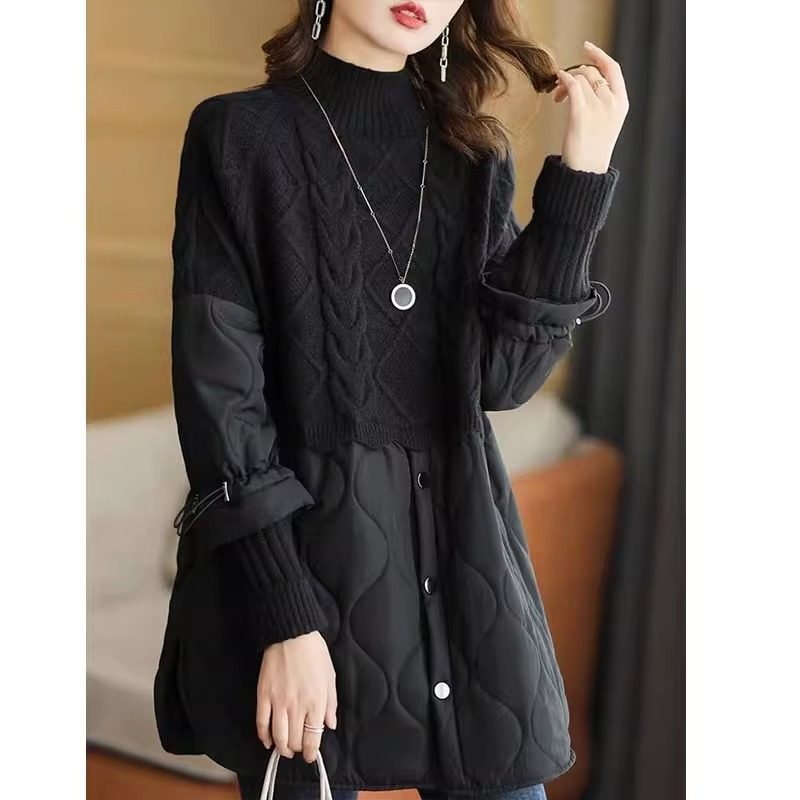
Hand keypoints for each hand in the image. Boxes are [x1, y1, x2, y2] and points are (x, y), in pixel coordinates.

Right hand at [256, 631, 337, 763]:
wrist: (292, 634)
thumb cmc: (314, 653)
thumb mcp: (330, 677)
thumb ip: (331, 704)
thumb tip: (330, 725)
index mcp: (316, 701)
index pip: (313, 738)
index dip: (312, 752)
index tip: (311, 756)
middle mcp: (297, 705)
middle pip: (294, 741)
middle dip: (297, 750)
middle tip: (298, 749)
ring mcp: (278, 701)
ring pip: (278, 737)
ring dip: (281, 748)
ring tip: (285, 749)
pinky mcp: (264, 695)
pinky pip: (262, 723)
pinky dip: (264, 737)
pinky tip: (268, 741)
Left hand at [552, 41, 629, 173]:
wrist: (586, 172)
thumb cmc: (593, 149)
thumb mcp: (607, 122)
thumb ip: (604, 100)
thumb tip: (586, 79)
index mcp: (622, 103)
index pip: (613, 68)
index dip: (599, 55)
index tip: (586, 48)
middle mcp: (612, 103)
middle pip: (592, 71)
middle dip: (576, 73)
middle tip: (562, 87)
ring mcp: (598, 108)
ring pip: (580, 78)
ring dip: (565, 82)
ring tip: (558, 96)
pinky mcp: (581, 114)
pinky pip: (572, 85)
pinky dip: (563, 80)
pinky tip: (557, 84)